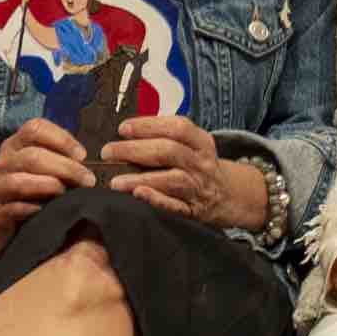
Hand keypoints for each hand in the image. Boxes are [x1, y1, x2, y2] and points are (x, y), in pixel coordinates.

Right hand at [0, 116, 96, 259]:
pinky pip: (12, 209)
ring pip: (18, 181)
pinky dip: (31, 208)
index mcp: (14, 146)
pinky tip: (46, 210)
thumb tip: (83, 159)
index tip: (82, 156)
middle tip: (88, 180)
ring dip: (48, 186)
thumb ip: (62, 159)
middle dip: (65, 167)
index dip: (61, 139)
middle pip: (31, 156)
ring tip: (66, 193)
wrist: (14, 229)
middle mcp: (0, 163)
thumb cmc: (38, 194)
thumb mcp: (49, 170)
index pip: (34, 129)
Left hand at [100, 114, 257, 225]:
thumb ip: (166, 137)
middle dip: (135, 150)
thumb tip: (126, 131)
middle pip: (169, 151)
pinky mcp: (193, 210)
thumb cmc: (198, 166)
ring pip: (171, 179)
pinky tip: (138, 194)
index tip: (123, 128)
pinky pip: (175, 206)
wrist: (228, 196)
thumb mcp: (192, 146)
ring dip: (140, 179)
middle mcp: (201, 163)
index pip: (177, 127)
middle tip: (108, 152)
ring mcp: (198, 187)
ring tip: (114, 181)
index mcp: (201, 142)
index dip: (148, 125)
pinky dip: (156, 199)